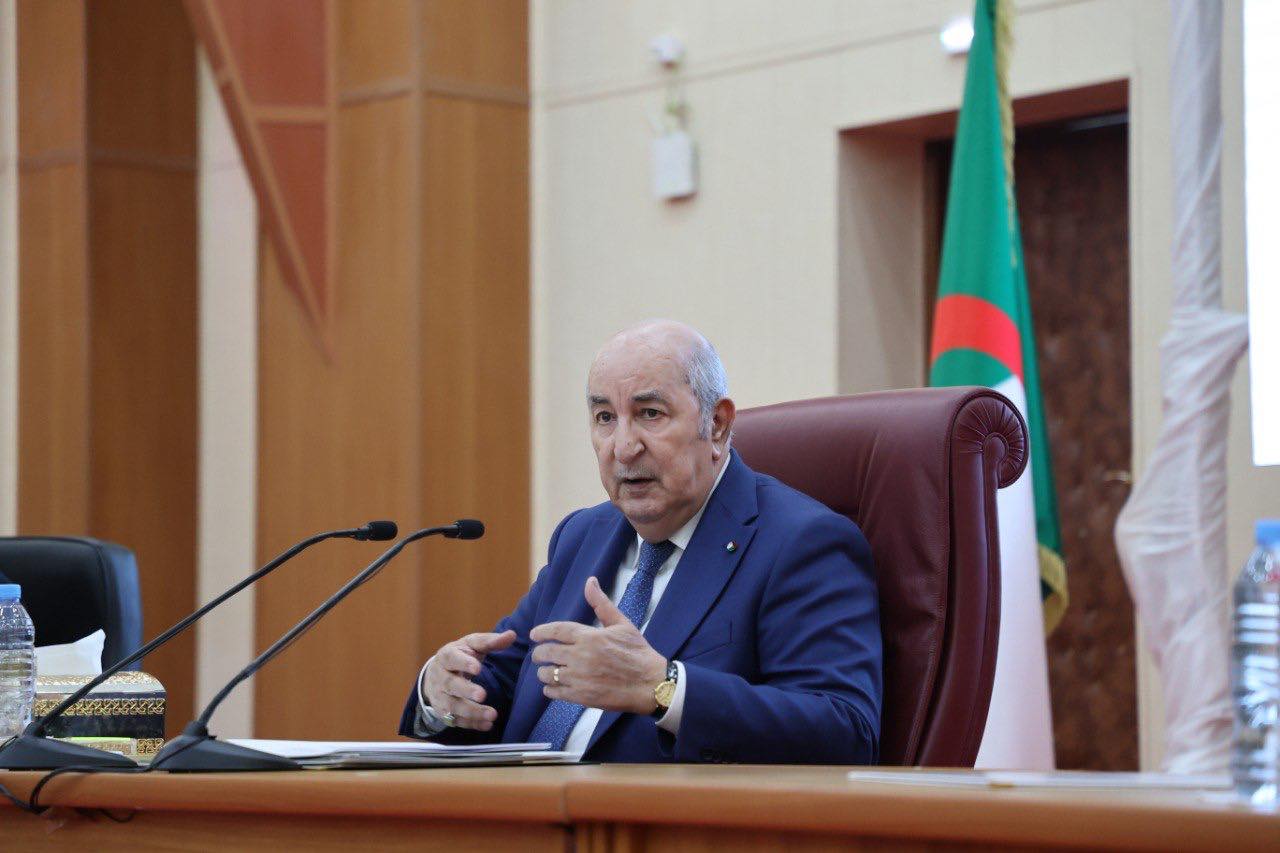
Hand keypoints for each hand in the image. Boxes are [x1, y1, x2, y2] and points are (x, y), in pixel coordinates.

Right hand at [422, 629, 516, 730]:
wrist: (435, 674)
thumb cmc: (459, 656)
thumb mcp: (471, 645)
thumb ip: (490, 641)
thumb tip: (512, 635)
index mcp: (446, 656)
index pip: (452, 659)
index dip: (463, 663)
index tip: (478, 668)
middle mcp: (440, 677)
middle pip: (450, 685)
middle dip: (466, 691)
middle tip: (483, 695)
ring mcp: (440, 696)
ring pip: (452, 706)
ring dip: (472, 712)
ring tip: (492, 715)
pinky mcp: (443, 712)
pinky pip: (456, 720)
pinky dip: (472, 724)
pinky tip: (488, 725)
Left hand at [529, 577, 667, 714]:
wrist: (650, 683)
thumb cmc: (638, 652)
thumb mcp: (622, 624)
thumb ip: (601, 604)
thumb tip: (590, 581)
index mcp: (589, 636)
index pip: (556, 631)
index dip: (542, 632)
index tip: (534, 634)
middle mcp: (581, 656)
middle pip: (547, 653)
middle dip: (539, 654)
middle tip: (539, 655)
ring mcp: (580, 678)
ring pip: (548, 674)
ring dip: (543, 673)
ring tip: (547, 672)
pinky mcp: (582, 696)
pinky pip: (555, 693)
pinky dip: (550, 690)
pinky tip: (554, 687)